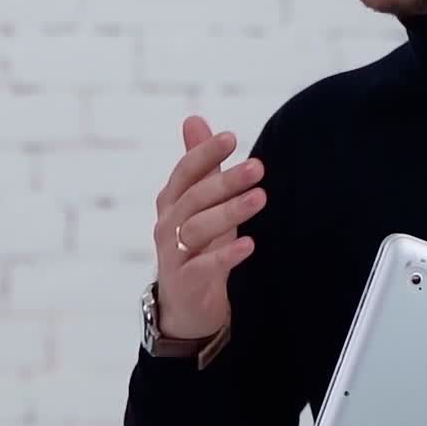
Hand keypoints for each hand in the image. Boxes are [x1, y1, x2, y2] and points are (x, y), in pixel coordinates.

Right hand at [151, 115, 265, 338]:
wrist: (184, 306)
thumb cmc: (196, 246)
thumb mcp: (199, 203)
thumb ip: (199, 164)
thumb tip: (193, 119)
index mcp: (171, 202)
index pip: (185, 172)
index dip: (205, 153)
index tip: (232, 138)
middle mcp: (167, 225)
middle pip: (193, 198)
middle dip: (224, 181)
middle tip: (257, 167)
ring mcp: (173, 254)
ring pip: (197, 229)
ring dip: (229, 212)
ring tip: (259, 198)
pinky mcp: (184, 282)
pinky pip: (203, 266)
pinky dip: (225, 255)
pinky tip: (248, 245)